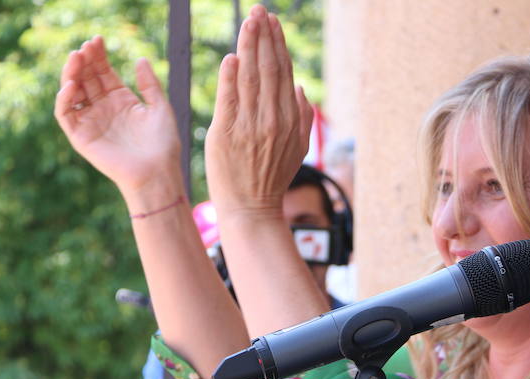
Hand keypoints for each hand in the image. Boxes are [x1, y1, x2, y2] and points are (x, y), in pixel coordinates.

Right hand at [54, 36, 180, 193]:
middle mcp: (104, 109)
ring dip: (71, 74)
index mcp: (121, 101)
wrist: (157, 172)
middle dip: (84, 61)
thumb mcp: (160, 108)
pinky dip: (64, 98)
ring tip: (76, 58)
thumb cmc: (162, 144)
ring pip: (72, 92)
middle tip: (86, 46)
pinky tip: (72, 84)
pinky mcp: (81, 137)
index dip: (99, 56)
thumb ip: (150, 84)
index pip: (103, 72)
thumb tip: (140, 58)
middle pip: (87, 78)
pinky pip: (65, 114)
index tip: (98, 39)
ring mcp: (91, 122)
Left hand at [205, 4, 313, 218]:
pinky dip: (230, 78)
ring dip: (249, 47)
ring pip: (250, 78)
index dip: (277, 45)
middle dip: (263, 36)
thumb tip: (299, 89)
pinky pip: (230, 100)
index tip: (271, 23)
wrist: (252, 209)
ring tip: (248, 22)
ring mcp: (250, 127)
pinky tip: (232, 57)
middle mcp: (272, 120)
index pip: (283, 73)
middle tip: (258, 10)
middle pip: (268, 69)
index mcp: (289, 120)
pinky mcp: (227, 134)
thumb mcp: (297, 150)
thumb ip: (302, 118)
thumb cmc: (271, 180)